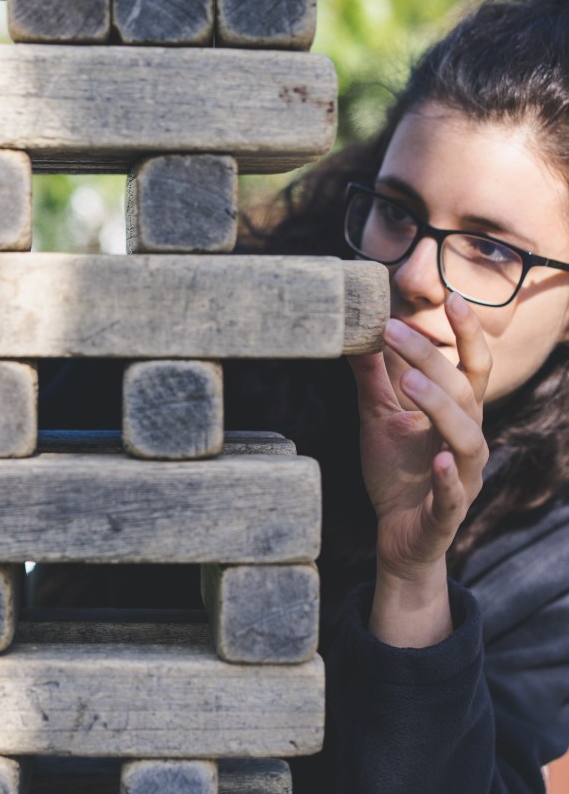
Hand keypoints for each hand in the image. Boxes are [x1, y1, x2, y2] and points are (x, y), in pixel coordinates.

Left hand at [348, 292, 490, 645]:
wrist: (396, 533)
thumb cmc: (396, 471)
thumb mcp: (378, 417)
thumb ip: (374, 378)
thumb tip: (358, 332)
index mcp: (456, 414)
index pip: (470, 367)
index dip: (467, 333)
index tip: (452, 295)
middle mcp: (468, 440)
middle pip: (464, 392)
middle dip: (431, 359)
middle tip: (393, 330)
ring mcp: (463, 477)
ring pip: (468, 438)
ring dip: (441, 408)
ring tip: (410, 384)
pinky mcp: (448, 511)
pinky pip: (455, 493)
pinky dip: (448, 476)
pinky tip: (438, 459)